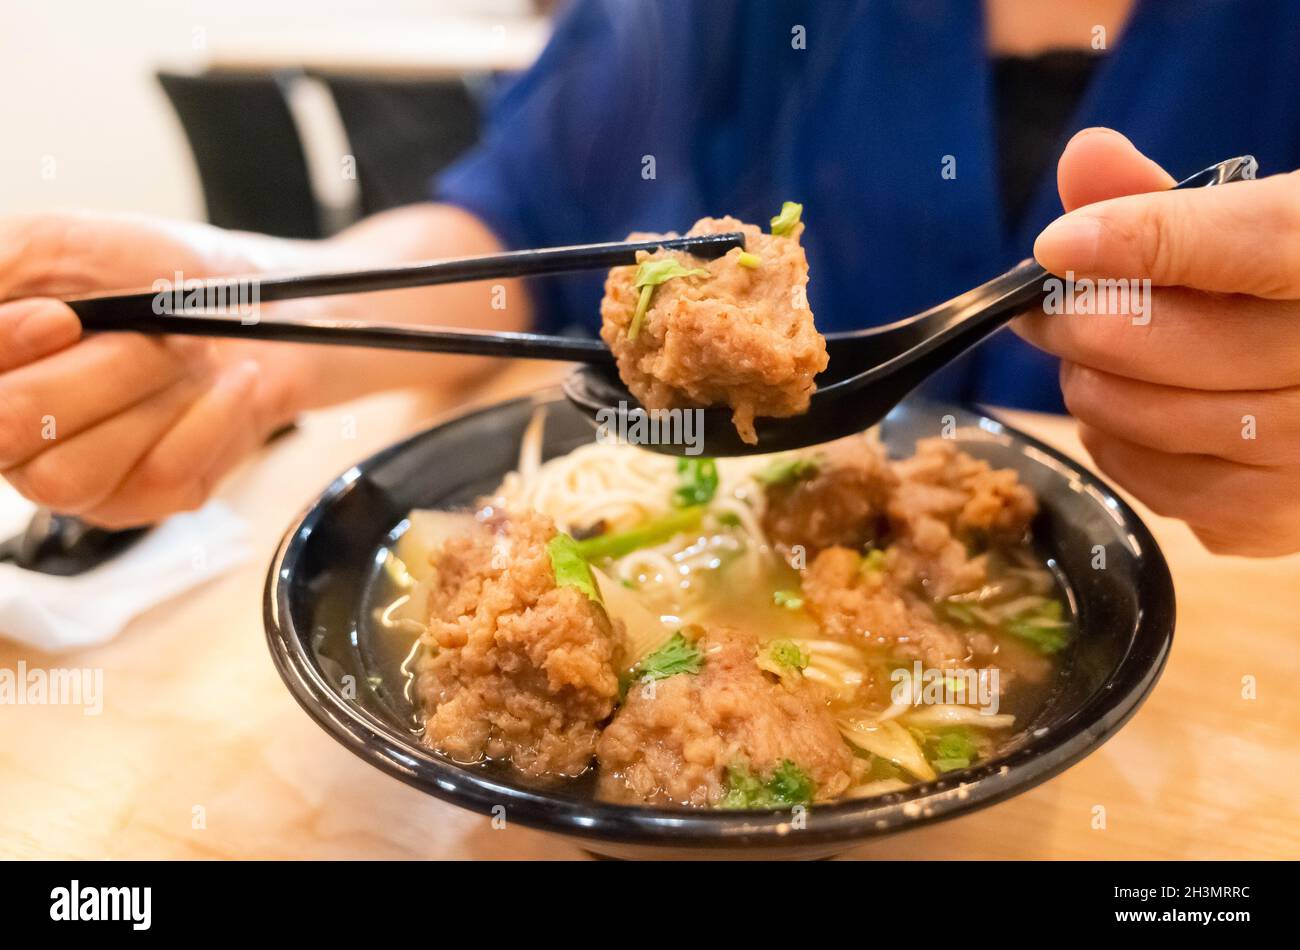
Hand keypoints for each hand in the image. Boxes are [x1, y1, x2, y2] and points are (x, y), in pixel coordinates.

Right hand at [0, 213, 309, 526]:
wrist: (260, 310)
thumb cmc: (160, 274)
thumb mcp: (59, 243)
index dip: (4, 349)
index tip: (62, 319)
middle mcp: (8, 432)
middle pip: (6, 429)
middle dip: (98, 373)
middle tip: (157, 338)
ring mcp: (69, 477)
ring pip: (72, 472)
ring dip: (151, 400)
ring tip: (190, 359)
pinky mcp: (136, 503)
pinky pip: (156, 481)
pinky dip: (207, 420)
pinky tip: (228, 385)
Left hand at [1014, 128, 1299, 556]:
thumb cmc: (1282, 294)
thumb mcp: (1250, 228)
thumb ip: (1167, 197)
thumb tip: (1085, 157)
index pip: (1254, 244)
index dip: (1145, 242)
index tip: (1058, 245)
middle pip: (1172, 343)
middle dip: (1081, 322)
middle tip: (1046, 309)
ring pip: (1148, 422)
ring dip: (1091, 388)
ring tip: (1093, 359)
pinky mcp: (1279, 520)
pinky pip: (1157, 486)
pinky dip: (1119, 447)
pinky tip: (1134, 412)